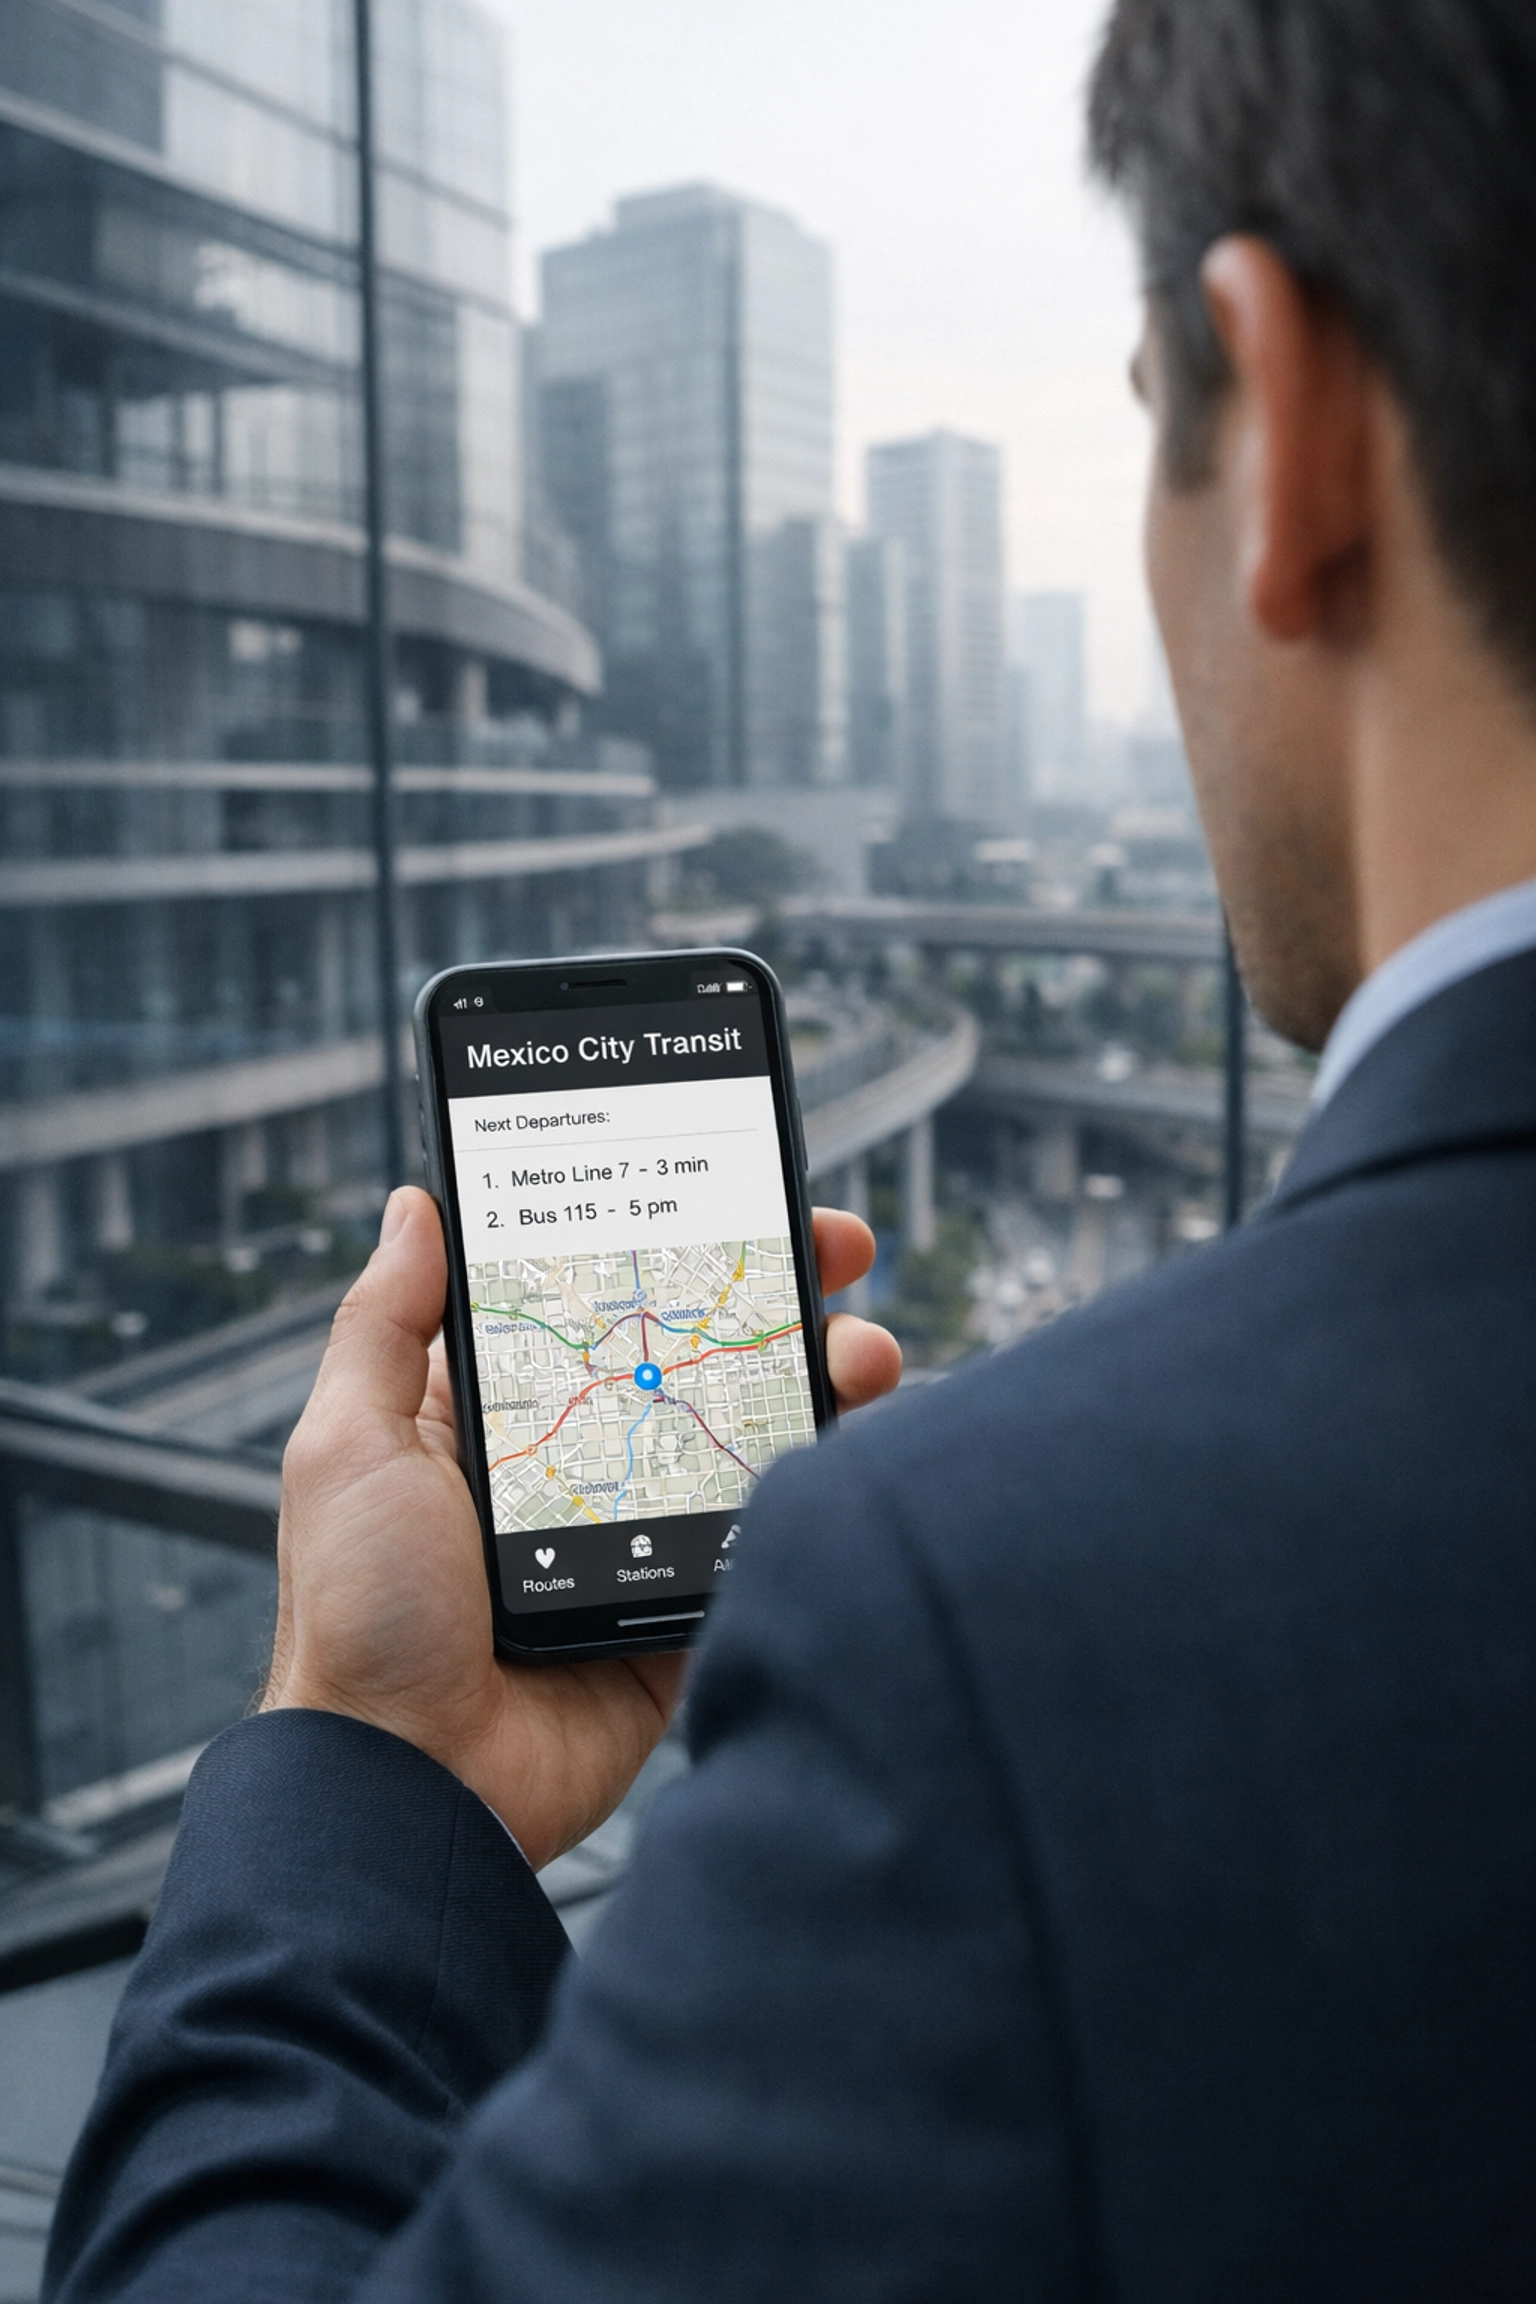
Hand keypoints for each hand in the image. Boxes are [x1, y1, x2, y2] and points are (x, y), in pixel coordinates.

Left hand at [263, 1189, 900, 1867]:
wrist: (415, 1786)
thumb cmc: (362, 1616)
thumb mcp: (349, 1446)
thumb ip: (385, 1326)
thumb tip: (415, 1207)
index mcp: (498, 1414)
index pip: (602, 1300)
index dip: (669, 1242)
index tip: (734, 1191)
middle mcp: (581, 1461)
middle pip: (699, 1352)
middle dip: (778, 1295)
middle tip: (837, 1251)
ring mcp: (643, 1534)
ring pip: (754, 1432)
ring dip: (822, 1378)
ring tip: (864, 1353)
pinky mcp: (686, 1611)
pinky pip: (767, 1533)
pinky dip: (818, 1483)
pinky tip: (855, 1438)